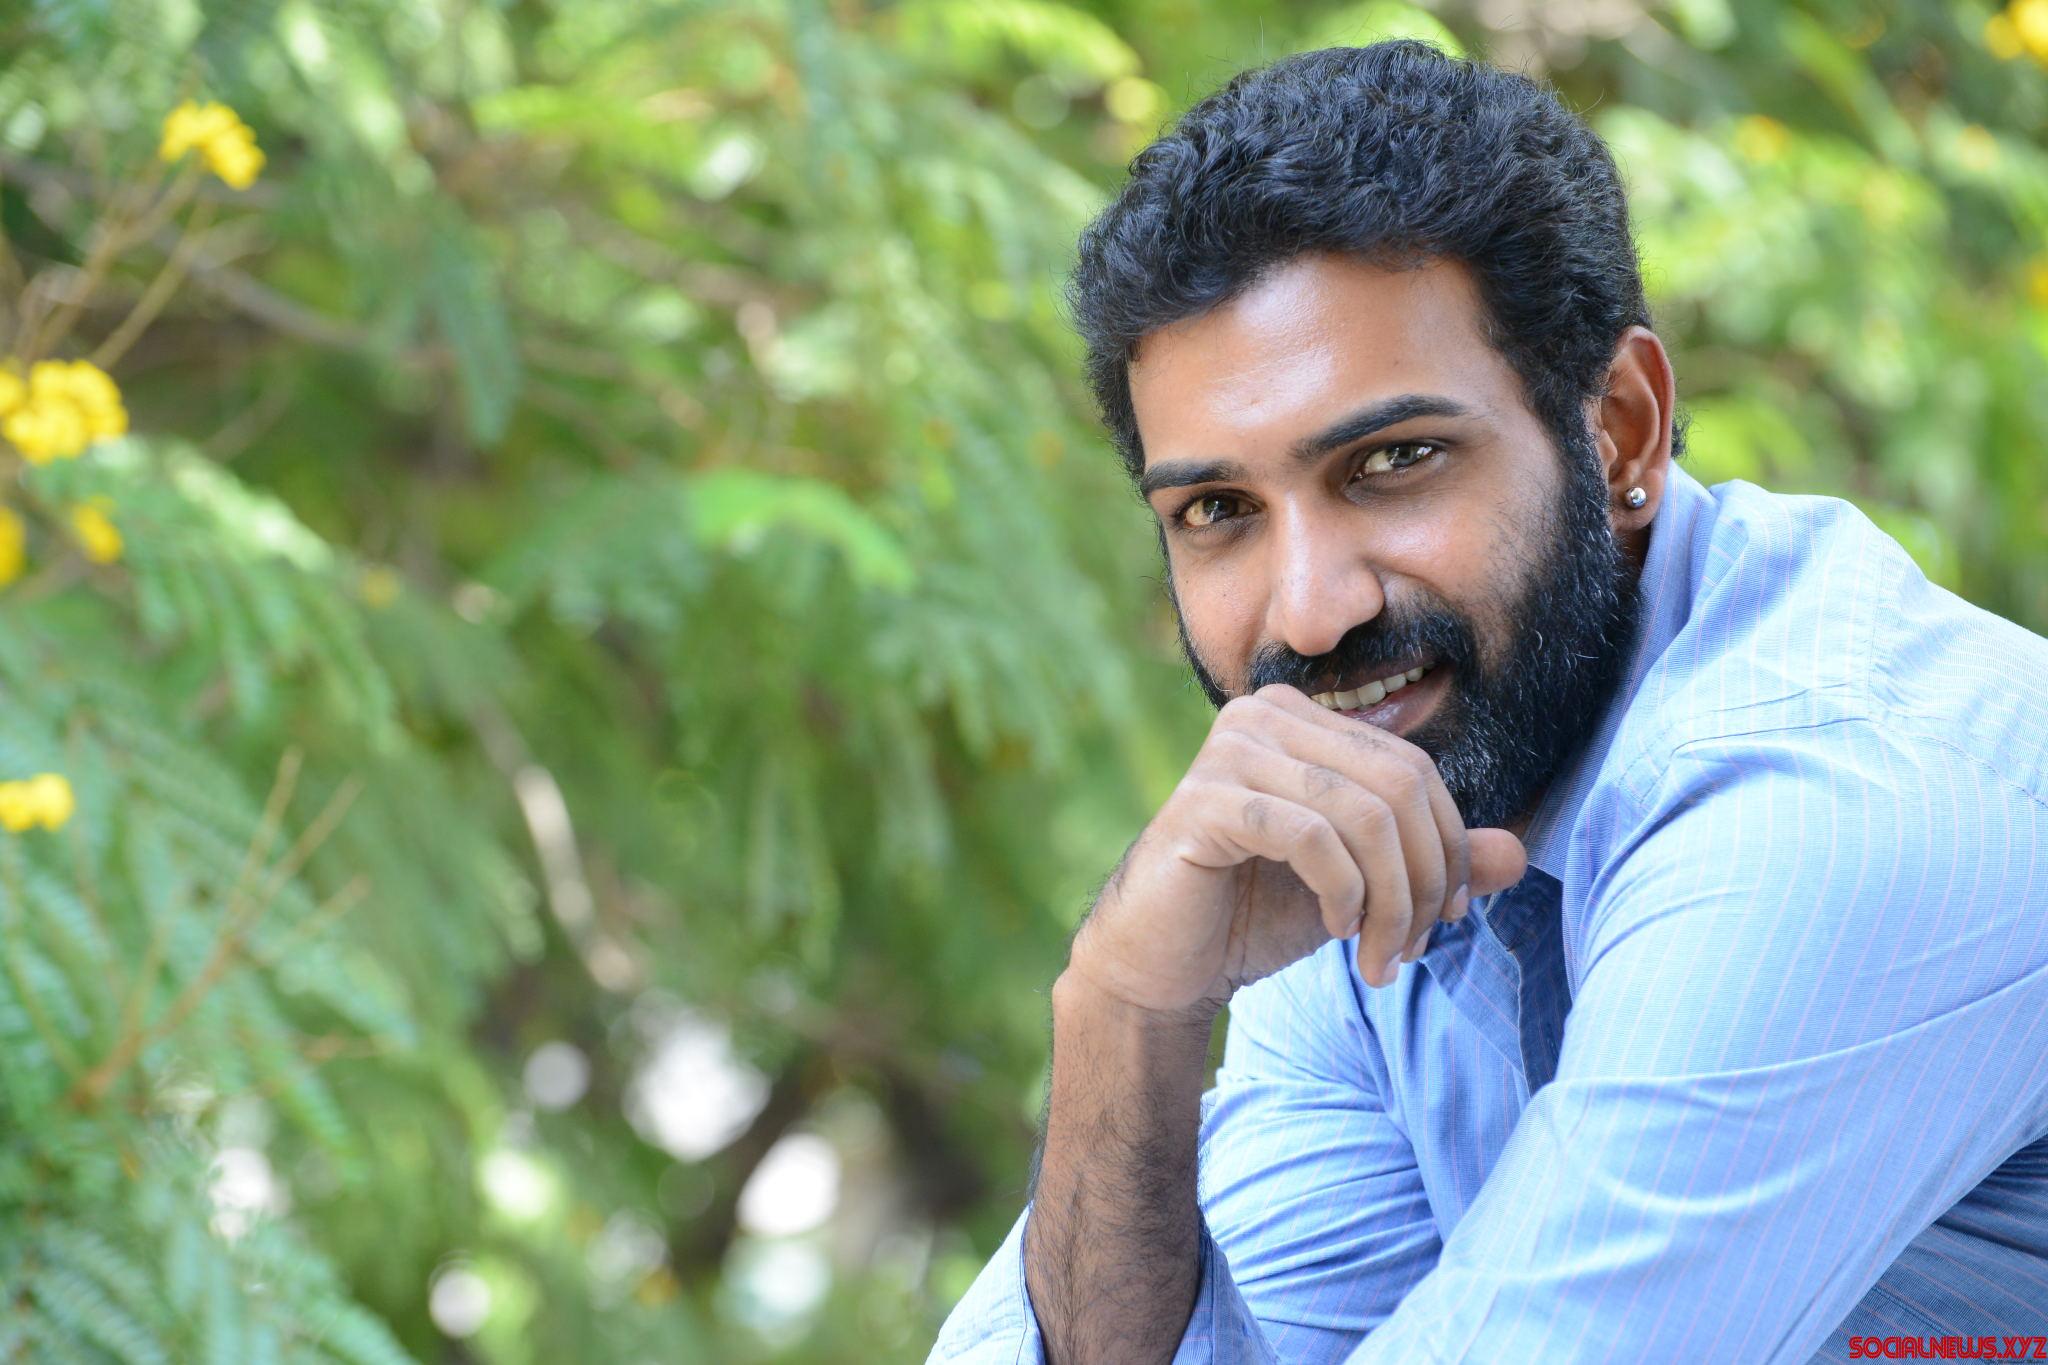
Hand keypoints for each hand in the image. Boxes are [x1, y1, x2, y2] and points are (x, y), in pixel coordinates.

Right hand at [1069, 683, 1527, 1016]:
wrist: (1162, 964)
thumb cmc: (1255, 914)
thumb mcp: (1363, 889)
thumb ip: (1432, 864)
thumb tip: (1516, 854)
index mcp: (1302, 719)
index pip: (1414, 769)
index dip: (1448, 848)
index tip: (1444, 922)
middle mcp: (1263, 716)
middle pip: (1400, 787)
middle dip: (1424, 879)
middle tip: (1412, 949)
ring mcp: (1230, 751)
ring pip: (1365, 815)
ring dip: (1391, 901)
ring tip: (1381, 958)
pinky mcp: (1205, 801)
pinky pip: (1313, 837)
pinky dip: (1344, 894)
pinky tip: (1336, 932)